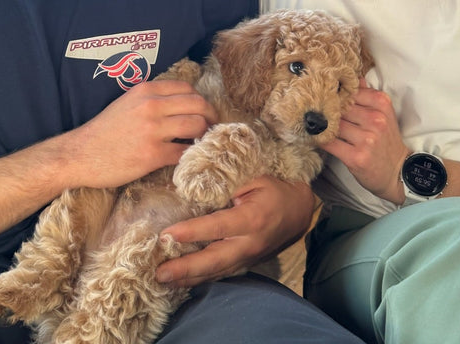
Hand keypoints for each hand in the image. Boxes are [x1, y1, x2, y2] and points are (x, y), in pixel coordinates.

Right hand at [69, 80, 217, 188]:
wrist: (80, 154)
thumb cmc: (105, 130)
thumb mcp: (128, 102)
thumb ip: (153, 99)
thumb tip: (183, 104)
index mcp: (146, 90)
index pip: (188, 88)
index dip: (201, 101)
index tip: (203, 112)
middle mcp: (151, 106)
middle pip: (199, 104)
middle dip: (211, 116)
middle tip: (212, 127)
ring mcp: (152, 130)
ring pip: (197, 126)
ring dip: (205, 135)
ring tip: (201, 142)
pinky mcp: (152, 155)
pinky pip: (185, 152)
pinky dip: (192, 155)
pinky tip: (188, 157)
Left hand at [154, 176, 314, 286]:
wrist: (299, 210)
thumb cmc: (275, 189)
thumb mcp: (254, 178)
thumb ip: (229, 185)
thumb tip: (198, 191)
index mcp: (252, 219)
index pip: (217, 227)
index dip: (192, 232)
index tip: (167, 235)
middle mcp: (250, 244)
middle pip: (214, 260)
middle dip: (186, 268)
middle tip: (160, 273)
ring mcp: (250, 258)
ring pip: (217, 272)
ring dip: (190, 278)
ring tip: (165, 281)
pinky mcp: (248, 264)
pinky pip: (223, 274)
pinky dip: (203, 279)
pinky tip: (184, 281)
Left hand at [321, 78, 407, 203]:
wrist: (398, 171)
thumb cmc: (387, 141)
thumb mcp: (383, 114)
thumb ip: (368, 95)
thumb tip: (353, 76)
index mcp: (382, 104)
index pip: (349, 91)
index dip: (336, 95)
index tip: (325, 96)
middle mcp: (376, 120)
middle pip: (339, 107)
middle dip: (327, 110)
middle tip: (315, 110)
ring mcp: (367, 139)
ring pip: (333, 124)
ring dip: (322, 125)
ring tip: (316, 124)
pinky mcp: (356, 157)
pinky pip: (329, 143)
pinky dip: (320, 139)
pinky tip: (317, 137)